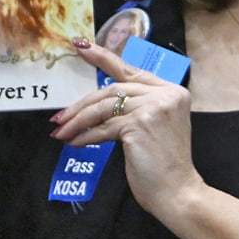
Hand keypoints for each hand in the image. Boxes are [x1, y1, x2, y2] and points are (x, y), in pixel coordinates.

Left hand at [55, 36, 196, 221]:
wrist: (178, 192)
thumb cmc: (164, 165)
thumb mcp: (154, 127)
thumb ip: (136, 108)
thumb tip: (98, 103)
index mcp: (172, 91)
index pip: (131, 70)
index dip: (103, 57)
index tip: (81, 46)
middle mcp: (165, 94)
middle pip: (113, 89)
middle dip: (82, 103)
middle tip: (60, 116)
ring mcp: (153, 107)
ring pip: (104, 107)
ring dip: (78, 120)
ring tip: (61, 131)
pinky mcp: (139, 124)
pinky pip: (103, 127)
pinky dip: (85, 136)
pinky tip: (74, 143)